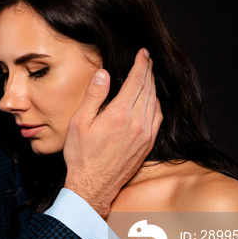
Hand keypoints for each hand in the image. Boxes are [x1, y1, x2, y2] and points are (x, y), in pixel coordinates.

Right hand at [63, 48, 162, 217]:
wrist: (93, 185)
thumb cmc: (81, 155)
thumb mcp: (79, 122)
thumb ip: (94, 96)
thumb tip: (103, 74)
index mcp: (120, 114)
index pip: (136, 81)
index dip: (140, 64)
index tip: (142, 52)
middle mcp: (137, 123)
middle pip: (149, 89)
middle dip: (148, 71)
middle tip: (145, 59)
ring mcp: (145, 134)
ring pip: (156, 102)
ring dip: (152, 86)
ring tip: (147, 76)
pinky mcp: (148, 144)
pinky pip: (158, 117)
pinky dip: (156, 103)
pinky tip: (150, 100)